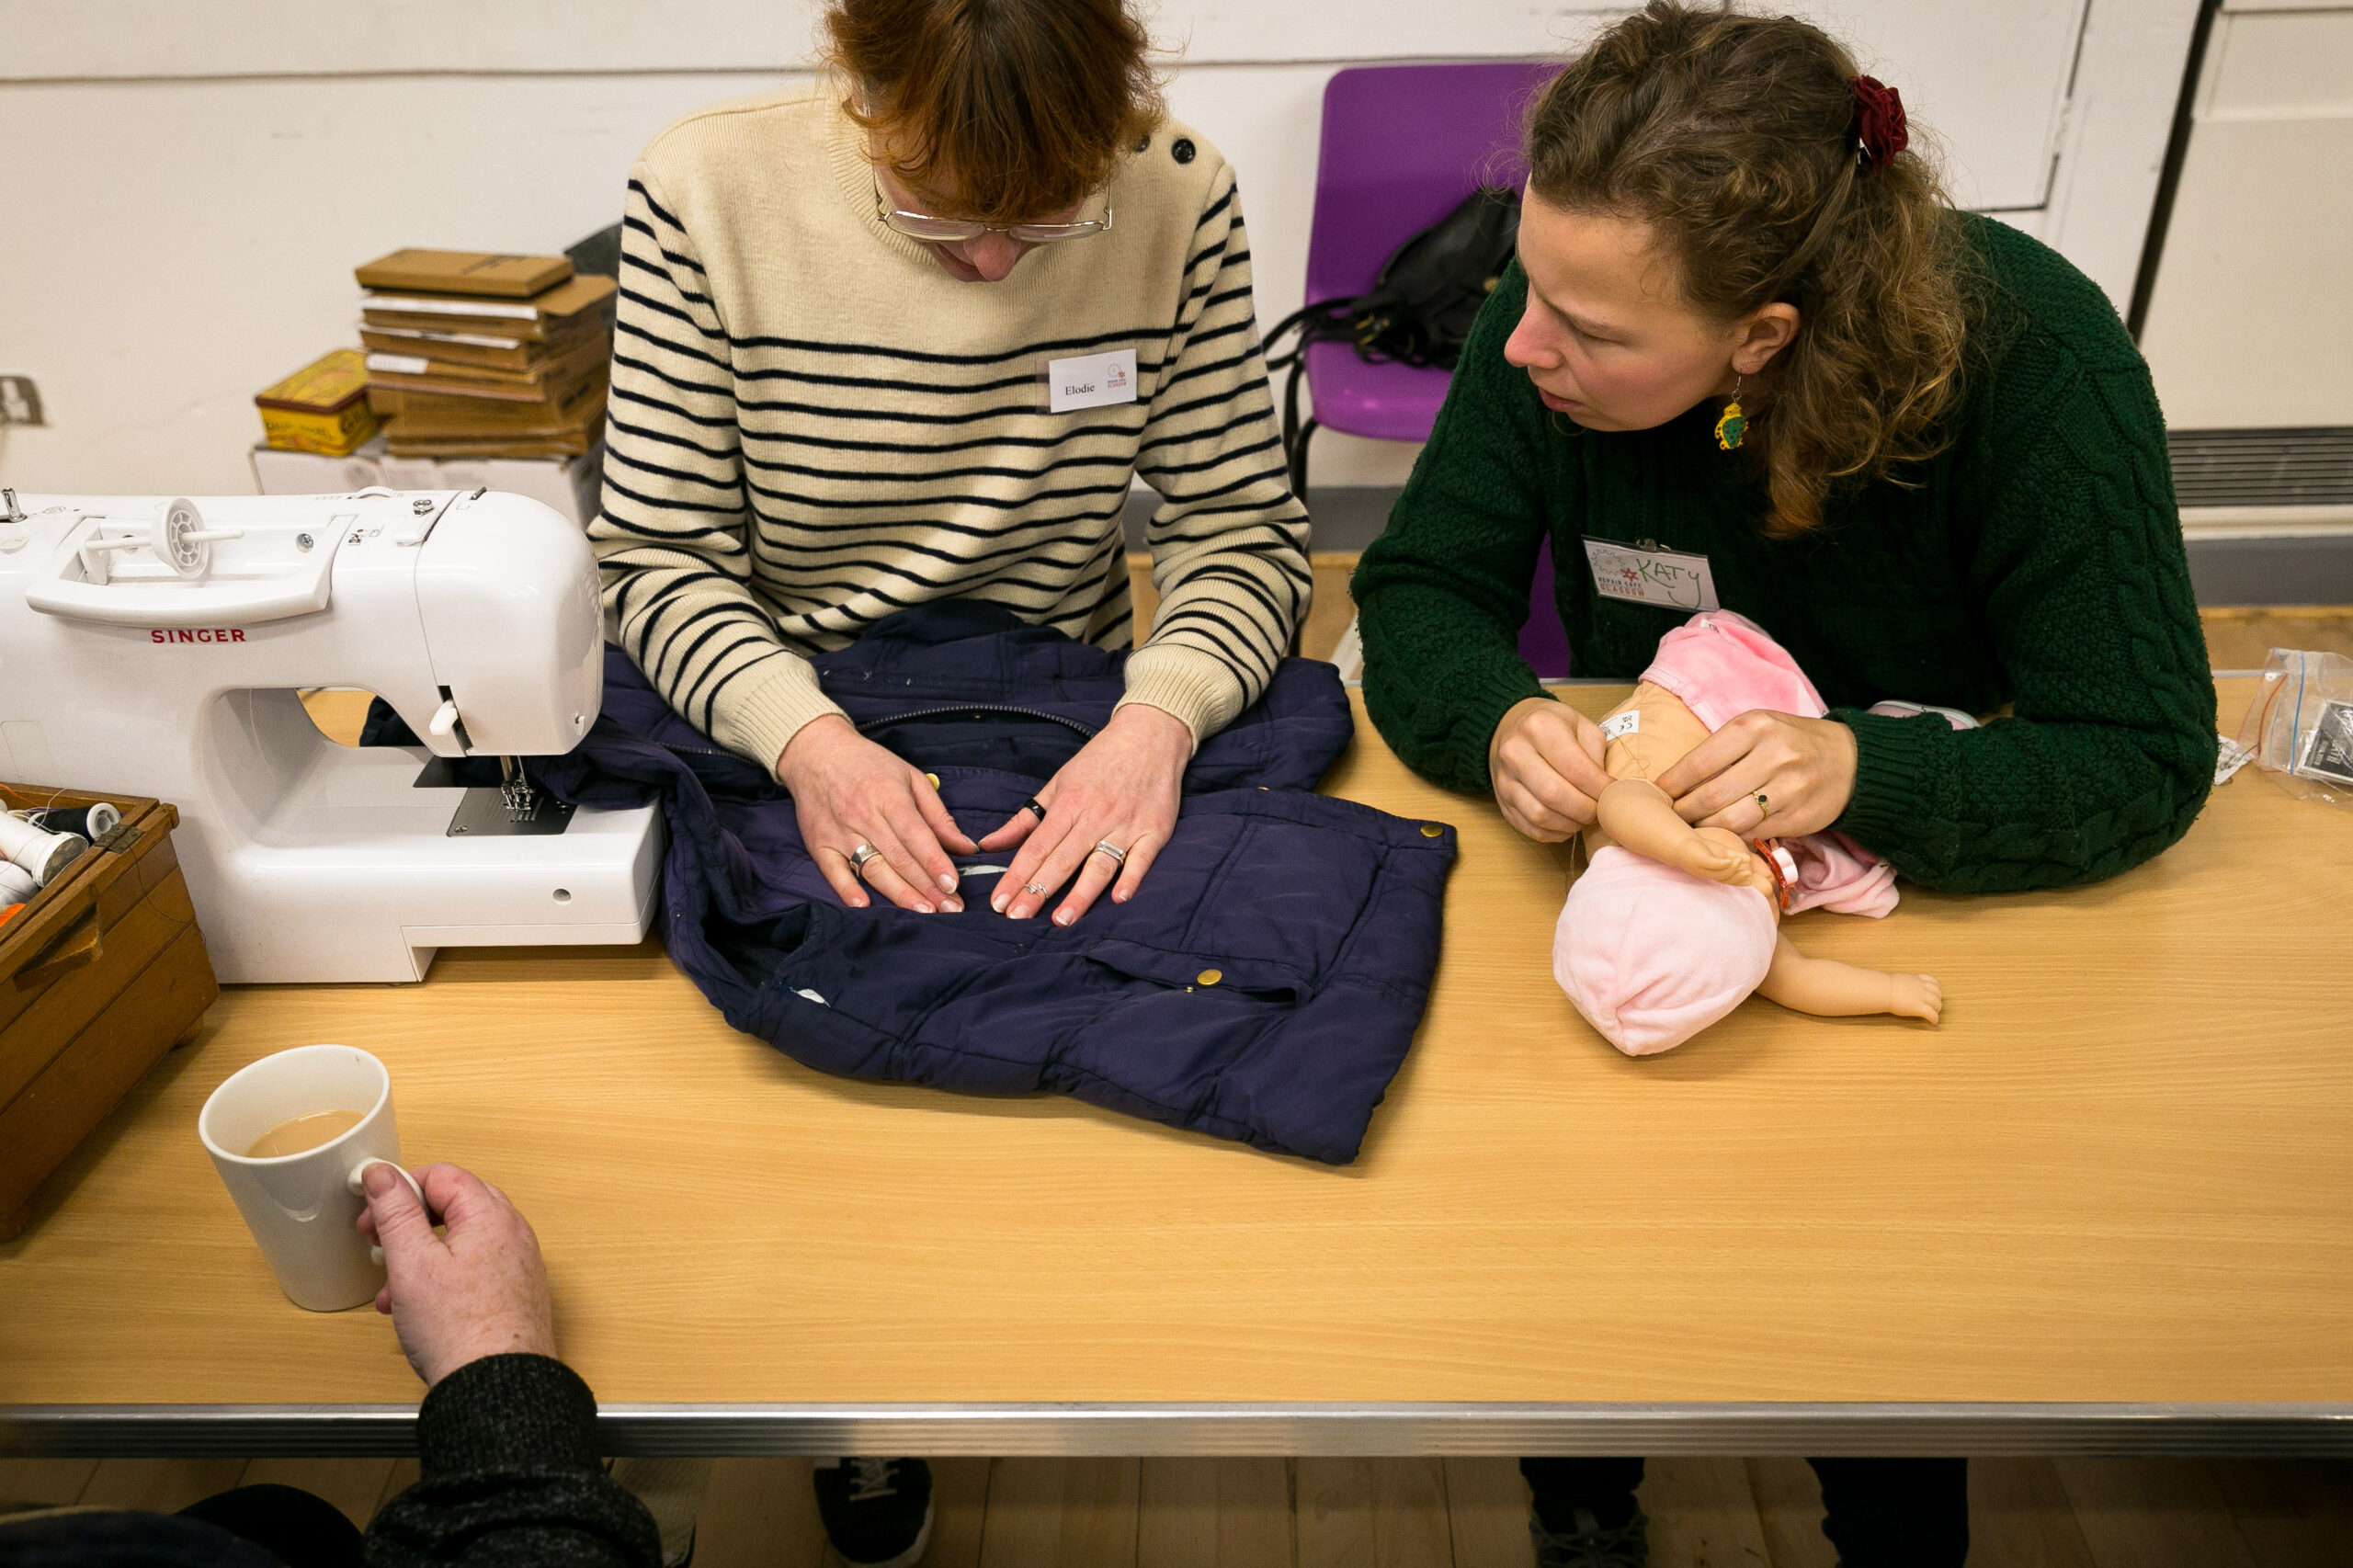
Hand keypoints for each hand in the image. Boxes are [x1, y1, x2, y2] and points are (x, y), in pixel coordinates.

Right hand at [357, 1162, 554, 1387]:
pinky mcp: (514, 1292)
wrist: (496, 1387)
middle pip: (453, 1206)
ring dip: (418, 1259)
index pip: (442, 1176)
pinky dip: (439, 1279)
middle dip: (409, 1225)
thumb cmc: (458, 1330)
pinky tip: (415, 1309)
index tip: (370, 1213)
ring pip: (458, 1242)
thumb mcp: (411, 1263)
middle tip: (378, 1244)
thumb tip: (382, 1174)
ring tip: (391, 1292)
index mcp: (491, 1216)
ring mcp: (517, 1263)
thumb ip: (396, 1212)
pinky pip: (472, 1269)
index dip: (400, 1189)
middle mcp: (512, 1233)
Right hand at [777, 714, 975, 912]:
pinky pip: (833, 872)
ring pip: (872, 868)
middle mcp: (863, 816)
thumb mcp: (910, 778)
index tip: (953, 884)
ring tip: (925, 912)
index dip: (935, 861)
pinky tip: (864, 906)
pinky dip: (847, 889)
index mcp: (888, 796)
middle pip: (899, 858)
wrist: (817, 753)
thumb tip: (966, 847)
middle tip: (951, 909)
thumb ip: (938, 815)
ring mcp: (839, 832)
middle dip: (927, 887)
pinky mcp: (819, 844)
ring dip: (899, 894)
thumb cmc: (869, 765)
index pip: (916, 835)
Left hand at [979, 702, 1188, 924]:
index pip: (1036, 846)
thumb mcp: (1058, 784)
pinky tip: (1118, 898)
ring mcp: (1126, 825)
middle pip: (1062, 859)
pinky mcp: (1155, 830)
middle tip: (1017, 917)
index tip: (999, 902)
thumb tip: (988, 845)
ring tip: (1061, 919)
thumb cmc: (1100, 761)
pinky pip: (1142, 859)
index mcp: (1068, 804)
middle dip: (1037, 890)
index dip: (1016, 875)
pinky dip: (1131, 878)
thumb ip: (1024, 819)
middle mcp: (1095, 816)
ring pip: (1100, 865)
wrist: (1150, 736)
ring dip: (1080, 894)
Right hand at [1488, 697, 1613, 841]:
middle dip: (1585, 809)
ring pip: (1540, 816)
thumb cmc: (1551, 726)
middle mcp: (1515, 753)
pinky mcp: (1501, 802)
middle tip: (1600, 809)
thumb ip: (1596, 752)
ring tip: (1584, 816)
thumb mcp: (1580, 724)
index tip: (1614, 793)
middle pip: (1554, 795)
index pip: (1576, 769)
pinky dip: (1554, 833)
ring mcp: (1504, 780)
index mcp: (1539, 727)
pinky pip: (1530, 828)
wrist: (1509, 727)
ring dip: (1570, 824)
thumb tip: (1605, 789)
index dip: (1600, 788)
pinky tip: (1567, 823)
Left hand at [1654, 710, 1858, 839]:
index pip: (1699, 761)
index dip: (1672, 784)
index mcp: (1754, 727)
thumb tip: (1674, 781)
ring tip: (1689, 832)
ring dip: (1703, 831)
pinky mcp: (1798, 817)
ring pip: (1730, 820)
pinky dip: (1731, 839)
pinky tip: (1719, 838)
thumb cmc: (1792, 743)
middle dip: (1682, 813)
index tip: (1655, 795)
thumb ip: (1723, 750)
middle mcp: (1772, 756)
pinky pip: (1753, 834)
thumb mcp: (1760, 728)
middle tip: (1667, 820)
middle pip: (1711, 796)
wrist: (1851, 761)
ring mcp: (1788, 789)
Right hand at [1888, 972, 1943, 1023]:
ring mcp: (1922, 997)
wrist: (1884, 990)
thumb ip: (1907, 982)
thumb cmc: (1886, 985)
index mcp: (1917, 979)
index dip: (1937, 988)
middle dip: (1938, 1000)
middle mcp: (1922, 987)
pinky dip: (1935, 1019)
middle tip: (1935, 1006)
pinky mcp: (1919, 1008)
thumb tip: (1905, 985)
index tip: (1936, 993)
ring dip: (1937, 1010)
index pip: (1933, 982)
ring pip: (1937, 1004)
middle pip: (1937, 994)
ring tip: (1934, 1014)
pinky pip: (1932, 1014)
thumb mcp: (1900, 979)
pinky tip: (1933, 1022)